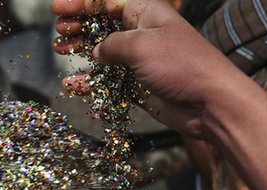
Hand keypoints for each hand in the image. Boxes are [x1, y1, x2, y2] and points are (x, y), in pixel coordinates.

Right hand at [52, 0, 251, 138]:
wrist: (209, 103)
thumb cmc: (181, 65)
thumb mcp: (140, 46)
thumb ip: (111, 44)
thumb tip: (97, 50)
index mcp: (145, 12)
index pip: (107, 1)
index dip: (81, 3)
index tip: (57, 8)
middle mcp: (141, 32)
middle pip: (102, 23)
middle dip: (78, 24)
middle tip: (59, 32)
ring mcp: (140, 60)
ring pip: (103, 51)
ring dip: (80, 49)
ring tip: (60, 50)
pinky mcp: (138, 85)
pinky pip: (108, 80)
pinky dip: (89, 81)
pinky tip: (72, 84)